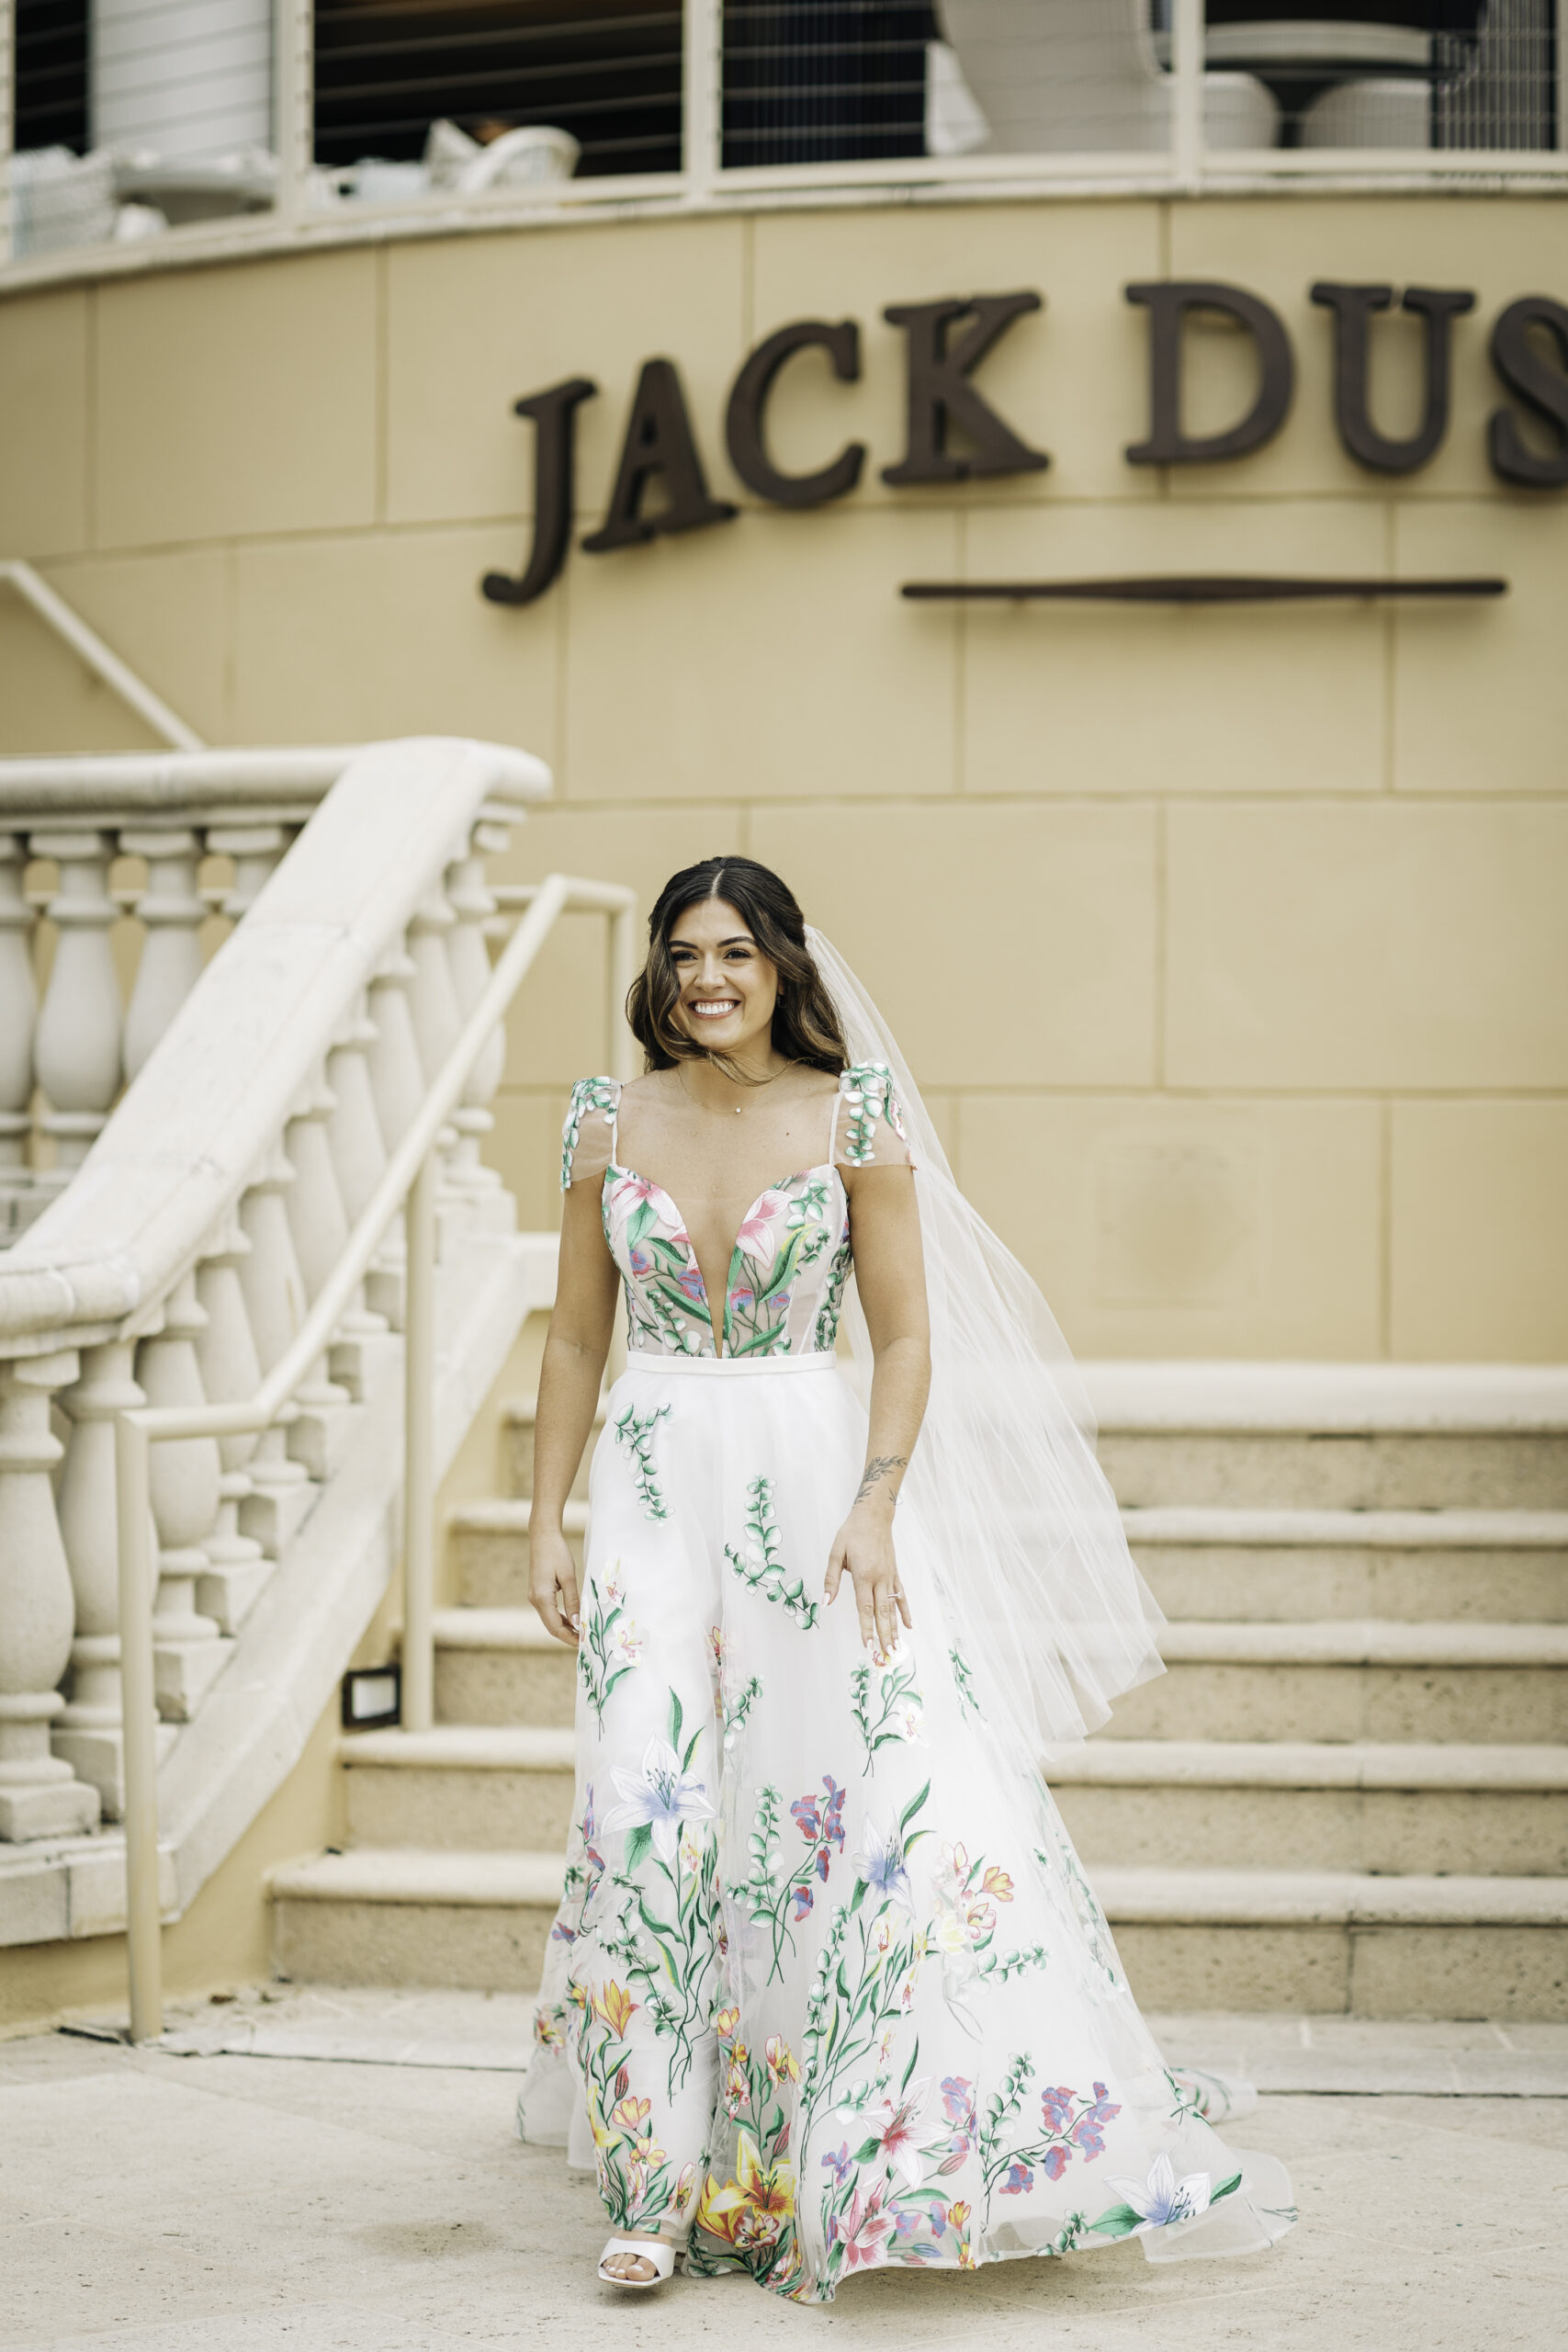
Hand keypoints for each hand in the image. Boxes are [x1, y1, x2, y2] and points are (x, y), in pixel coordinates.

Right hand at [529, 1519, 580, 1646]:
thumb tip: (578, 1623)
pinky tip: (573, 1619)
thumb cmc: (557, 1553)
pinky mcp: (537, 1592)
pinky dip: (560, 1618)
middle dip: (568, 1635)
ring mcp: (534, 1597)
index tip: (584, 1643)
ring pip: (550, 1620)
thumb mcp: (568, 1577)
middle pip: (551, 1626)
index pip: (555, 1627)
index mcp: (542, 1598)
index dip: (570, 1637)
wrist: (542, 1536)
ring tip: (582, 1632)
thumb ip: (573, 1601)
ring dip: (565, 1627)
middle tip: (586, 1641)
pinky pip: (549, 1611)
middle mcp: (535, 1600)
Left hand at [825, 1500, 911, 1660]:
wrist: (874, 1515)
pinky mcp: (895, 1573)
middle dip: (884, 1636)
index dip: (867, 1628)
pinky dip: (905, 1611)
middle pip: (882, 1613)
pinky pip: (902, 1596)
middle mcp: (879, 1578)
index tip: (868, 1646)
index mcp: (863, 1574)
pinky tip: (909, 1626)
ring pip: (893, 1608)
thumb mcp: (836, 1552)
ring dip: (895, 1629)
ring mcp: (889, 1577)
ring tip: (897, 1648)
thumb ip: (831, 1579)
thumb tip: (826, 1602)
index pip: (864, 1608)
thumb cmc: (852, 1532)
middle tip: (886, 1656)